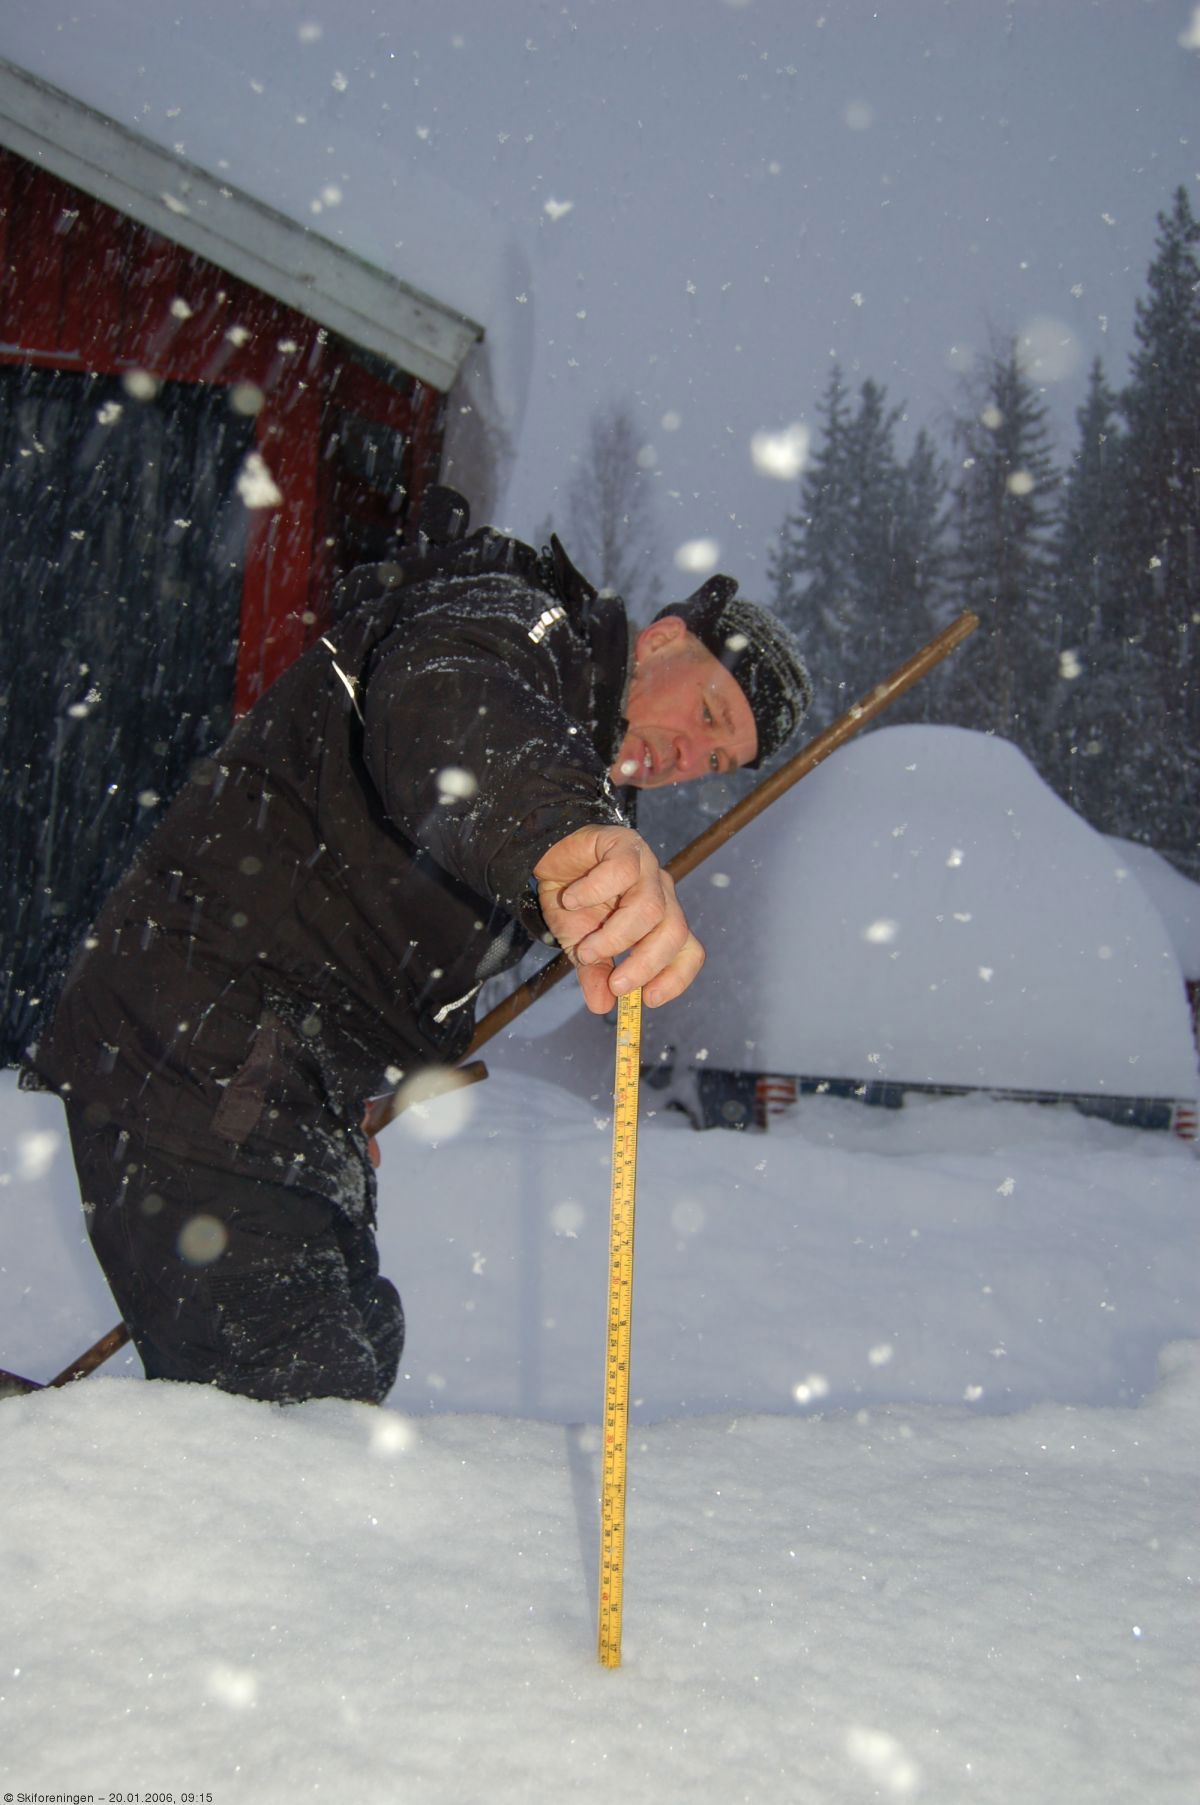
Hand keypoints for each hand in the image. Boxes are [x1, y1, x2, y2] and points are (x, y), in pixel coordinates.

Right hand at [534, 824, 704, 1012]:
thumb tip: (601, 1006)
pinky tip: (571, 900)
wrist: (548, 861)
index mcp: (661, 921)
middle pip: (674, 932)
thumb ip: (596, 974)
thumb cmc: (575, 904)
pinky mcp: (624, 844)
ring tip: (585, 949)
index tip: (649, 999)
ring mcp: (646, 868)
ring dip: (615, 937)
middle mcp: (661, 895)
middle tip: (616, 984)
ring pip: (649, 907)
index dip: (677, 977)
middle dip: (645, 964)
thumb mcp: (582, 946)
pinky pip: (621, 871)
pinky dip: (593, 891)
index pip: (689, 951)